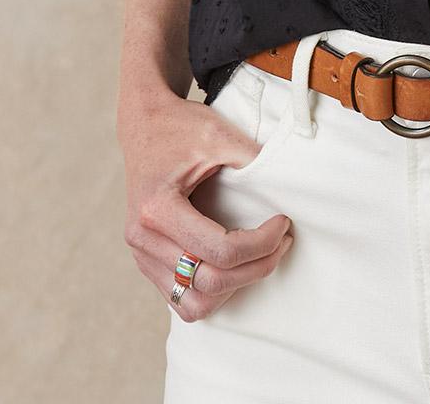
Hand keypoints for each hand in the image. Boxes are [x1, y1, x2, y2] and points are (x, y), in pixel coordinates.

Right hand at [117, 81, 293, 320]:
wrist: (145, 124)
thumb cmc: (181, 127)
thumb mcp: (219, 135)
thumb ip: (253, 162)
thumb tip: (288, 188)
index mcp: (158, 208)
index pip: (220, 251)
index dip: (262, 244)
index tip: (282, 222)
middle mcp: (143, 238)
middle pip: (209, 283)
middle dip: (255, 268)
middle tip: (281, 241)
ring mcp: (141, 254)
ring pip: (194, 304)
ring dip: (233, 288)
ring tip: (258, 258)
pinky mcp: (146, 260)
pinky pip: (181, 298)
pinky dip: (212, 291)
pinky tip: (234, 263)